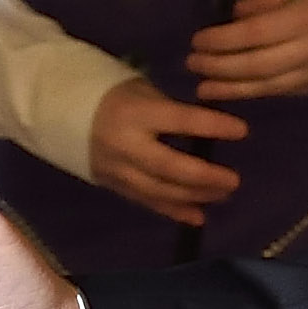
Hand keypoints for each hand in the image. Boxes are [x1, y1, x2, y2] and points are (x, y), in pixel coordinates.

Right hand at [92, 79, 248, 224]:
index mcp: (136, 113)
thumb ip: (173, 113)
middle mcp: (126, 144)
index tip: (242, 130)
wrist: (65, 115)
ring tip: (223, 195)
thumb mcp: (143, 92)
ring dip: (194, 196)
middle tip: (234, 180)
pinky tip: (198, 216)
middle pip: (169, 166)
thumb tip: (210, 130)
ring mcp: (118, 169)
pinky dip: (174, 212)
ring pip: (160, 190)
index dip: (212, 126)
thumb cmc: (117, 97)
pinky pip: (148, 202)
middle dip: (204, 176)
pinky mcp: (114, 186)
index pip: (180, 120)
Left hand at [189, 0, 307, 104]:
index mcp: (304, 18)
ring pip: (267, 86)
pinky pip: (280, 93)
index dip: (223, 40)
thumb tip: (231, 17)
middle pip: (258, 65)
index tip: (197, 41)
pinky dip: (252, 93)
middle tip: (192, 64)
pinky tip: (230, 92)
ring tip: (203, 88)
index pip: (255, 34)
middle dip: (220, 67)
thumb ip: (262, 3)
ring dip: (231, 89)